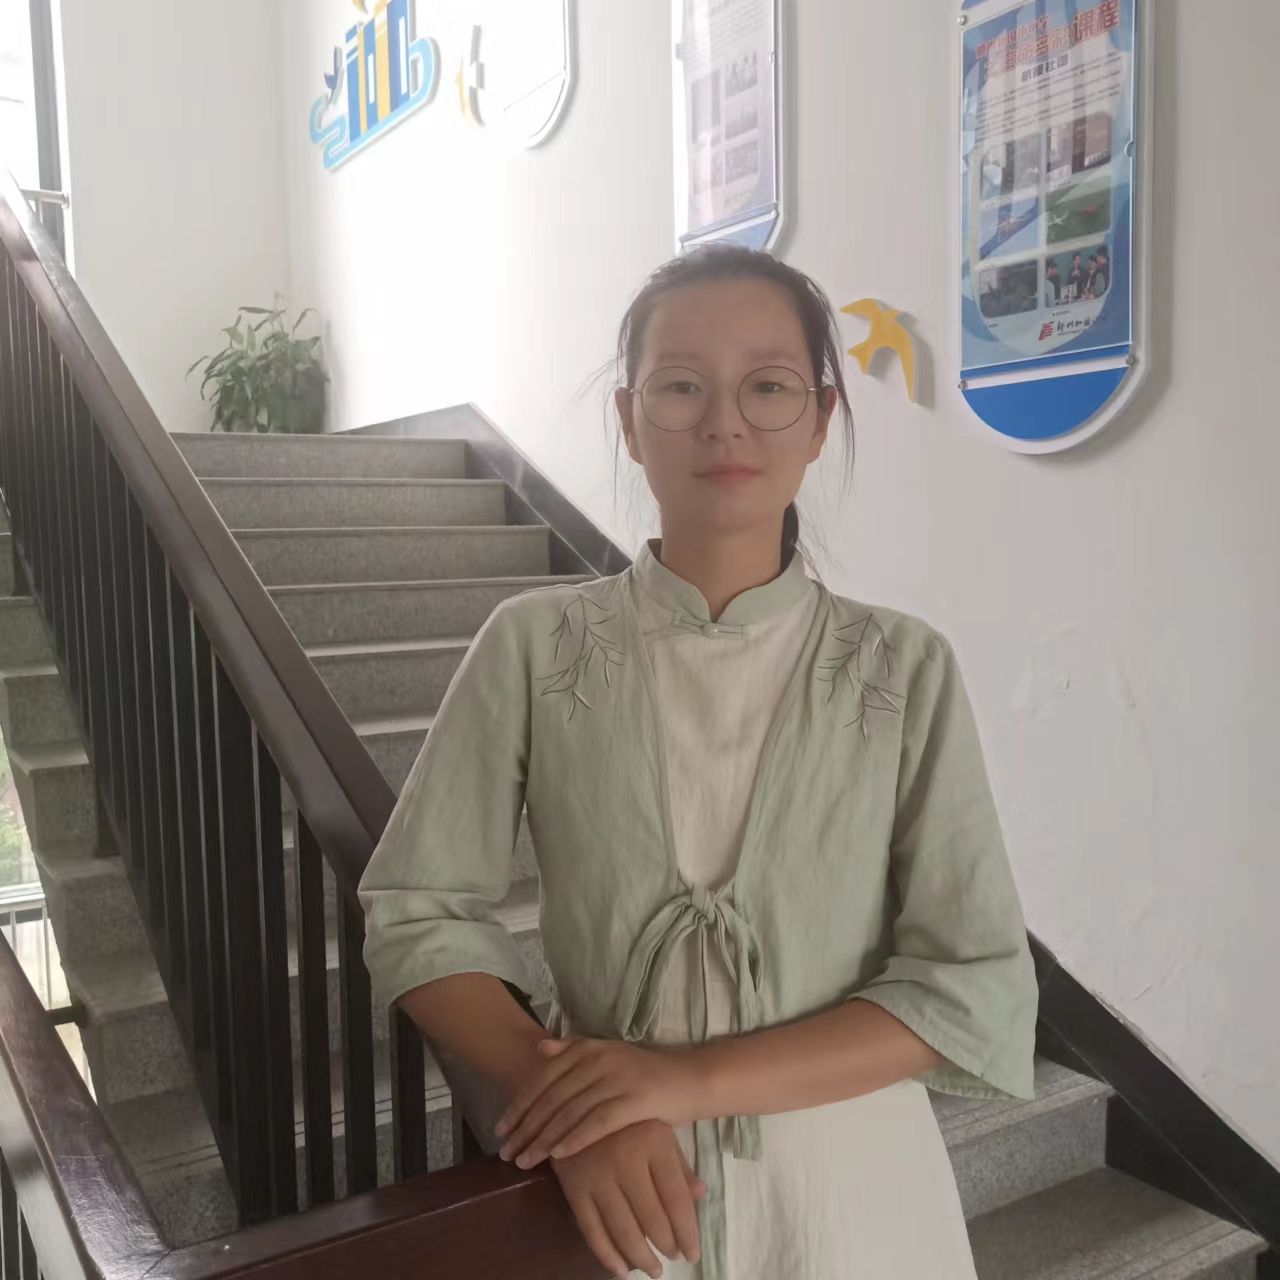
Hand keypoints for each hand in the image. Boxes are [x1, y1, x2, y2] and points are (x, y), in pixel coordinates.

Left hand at [494, 1035, 705, 1169]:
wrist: (690, 1079)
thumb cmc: (645, 1074)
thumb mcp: (608, 1056)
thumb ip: (574, 1050)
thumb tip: (539, 1047)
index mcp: (589, 1048)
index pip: (543, 1078)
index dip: (519, 1105)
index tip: (500, 1130)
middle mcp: (599, 1058)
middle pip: (552, 1097)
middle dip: (525, 1127)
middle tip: (506, 1152)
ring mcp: (617, 1078)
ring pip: (570, 1112)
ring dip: (543, 1139)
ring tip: (525, 1161)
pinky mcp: (636, 1099)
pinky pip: (597, 1122)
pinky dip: (575, 1139)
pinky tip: (559, 1156)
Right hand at [550, 1118, 705, 1278]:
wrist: (574, 1099)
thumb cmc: (627, 1116)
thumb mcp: (658, 1129)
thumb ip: (679, 1163)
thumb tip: (701, 1195)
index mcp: (653, 1142)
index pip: (676, 1198)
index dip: (688, 1231)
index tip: (693, 1253)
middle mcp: (626, 1159)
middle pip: (652, 1218)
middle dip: (667, 1245)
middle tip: (674, 1258)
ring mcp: (597, 1175)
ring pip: (623, 1229)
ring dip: (640, 1258)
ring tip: (653, 1269)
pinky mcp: (573, 1187)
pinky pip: (591, 1230)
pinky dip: (607, 1255)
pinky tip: (620, 1269)